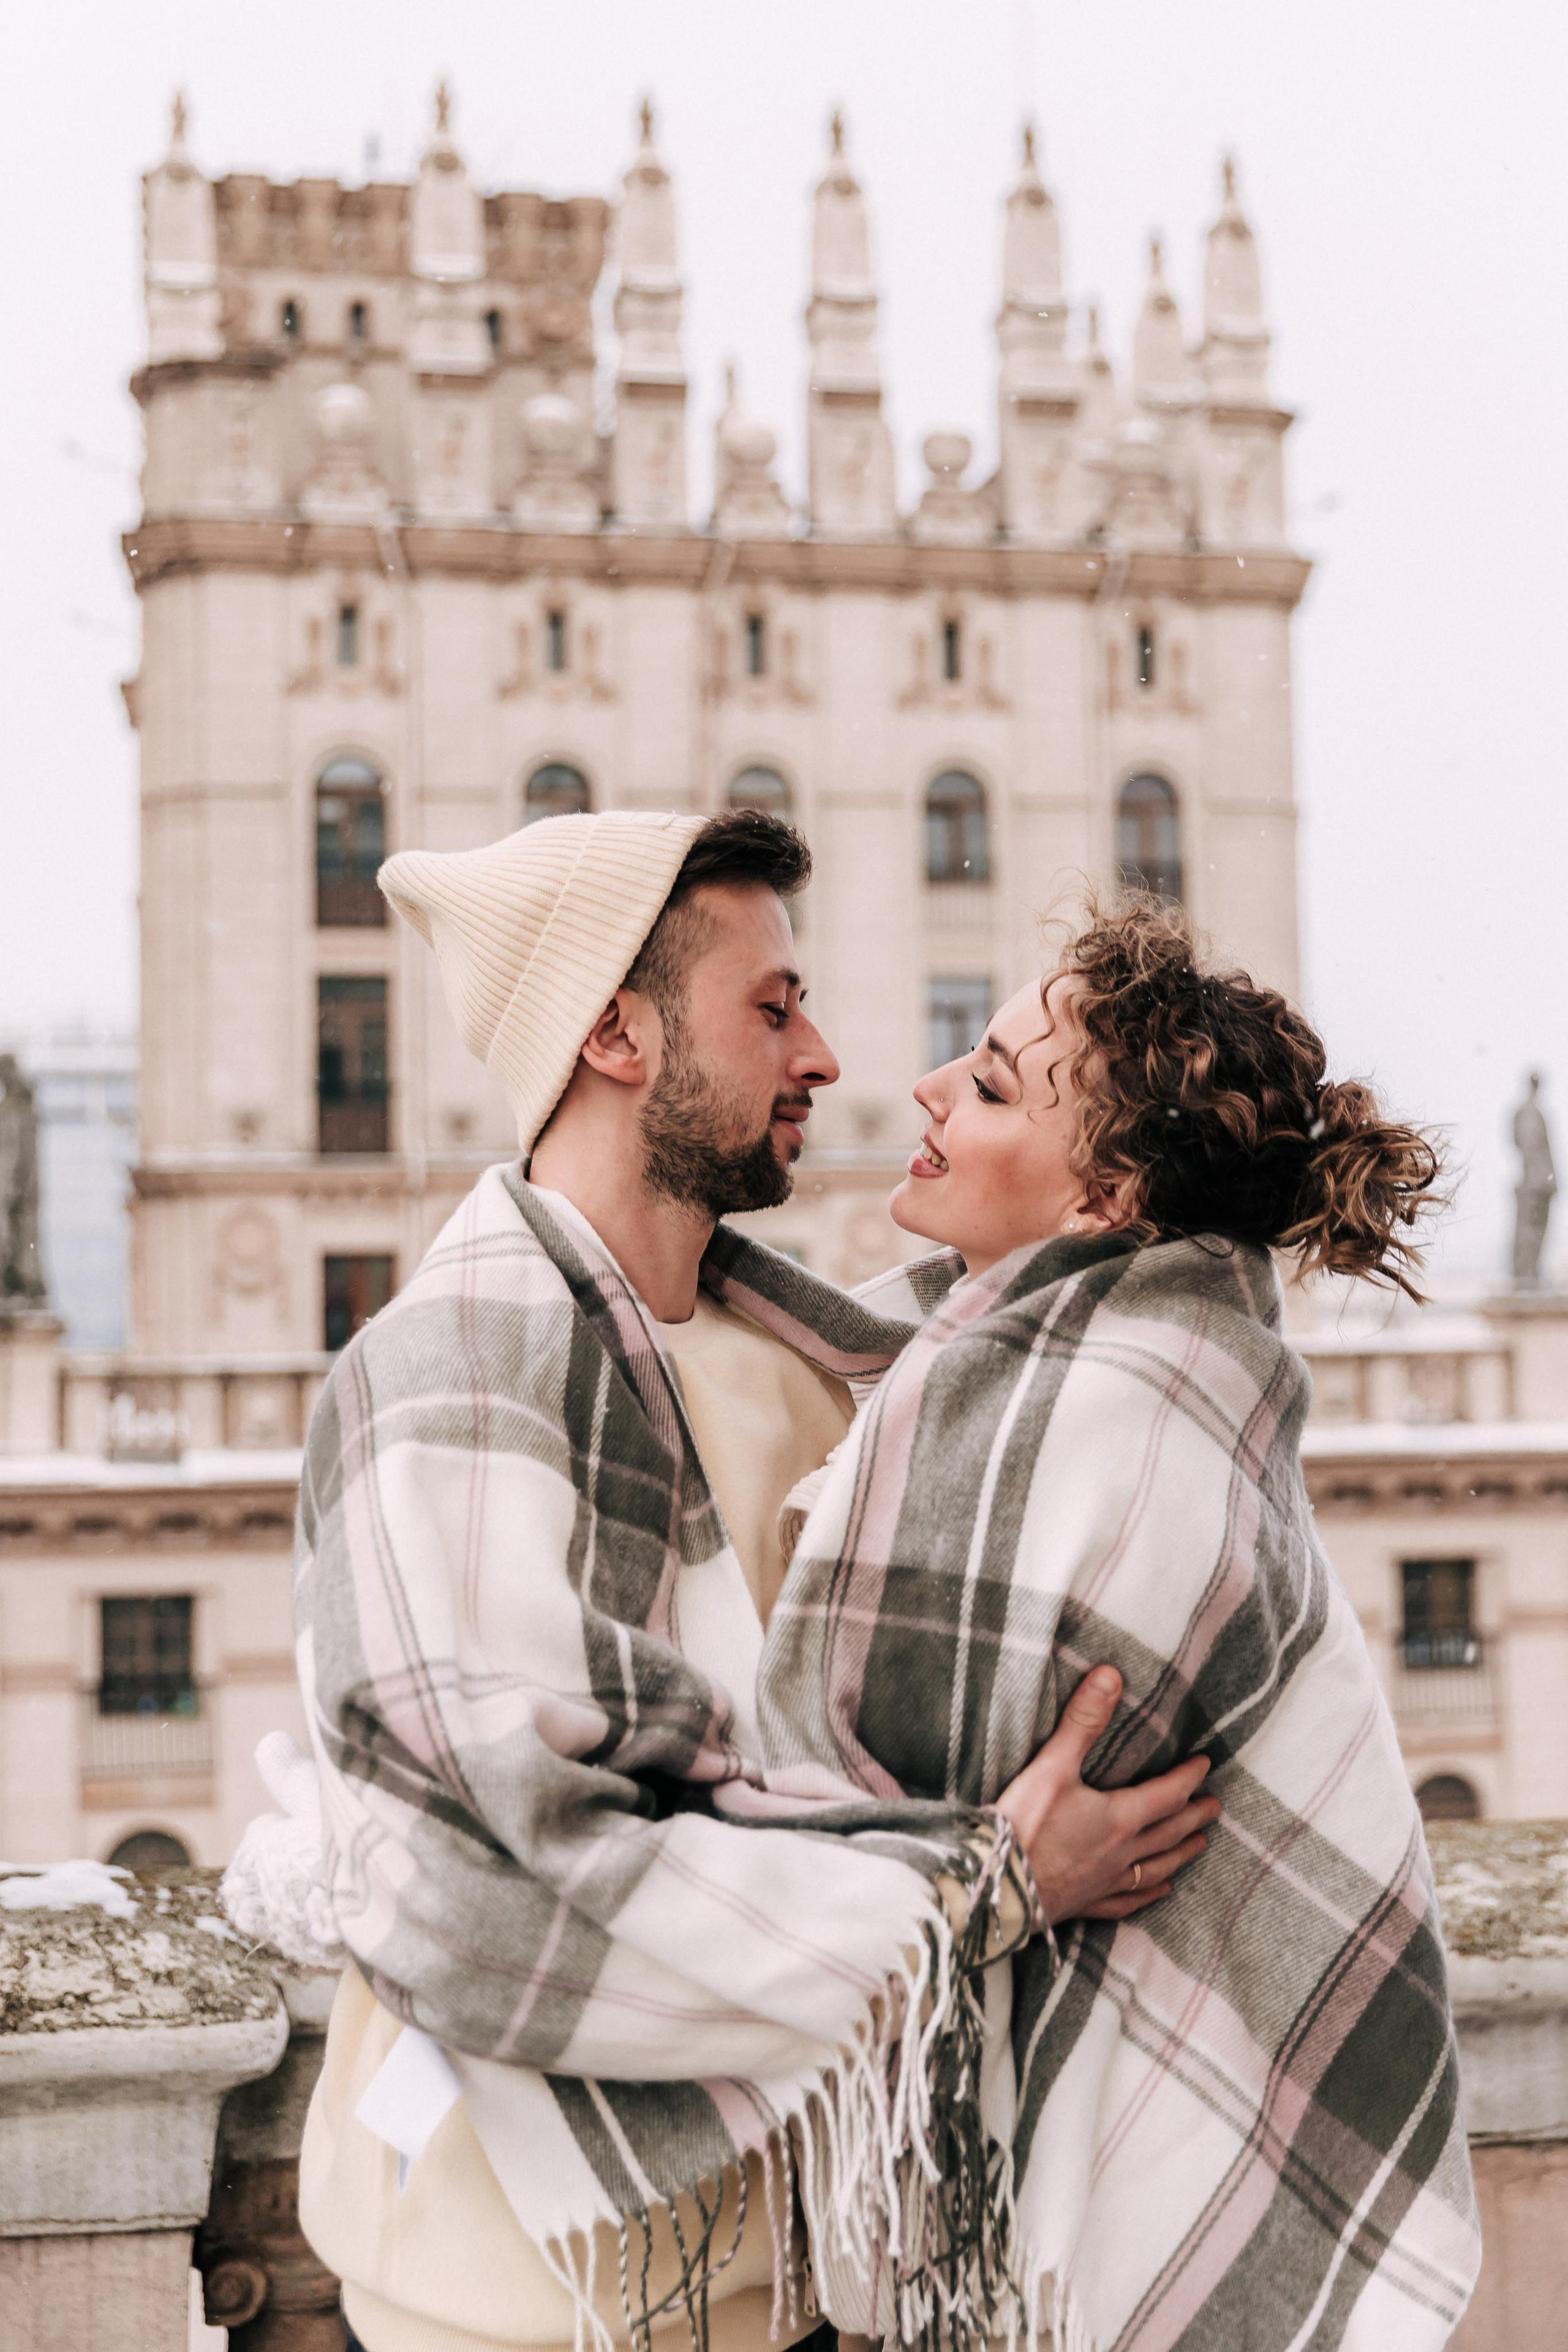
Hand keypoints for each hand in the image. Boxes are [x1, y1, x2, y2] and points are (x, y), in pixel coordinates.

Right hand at [996, 1665, 1218, 1924]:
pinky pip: (1128, 1900)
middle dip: (1194, 1816)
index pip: (1168, 1795)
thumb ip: (1083, 1721)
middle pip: (1169, 1832)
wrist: (998, 1889)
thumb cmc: (1023, 1826)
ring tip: (1200, 1844)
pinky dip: (1148, 1894)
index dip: (1189, 1777)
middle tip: (1215, 1806)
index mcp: (1119, 1818)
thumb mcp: (1051, 1766)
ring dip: (1181, 1853)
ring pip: (1156, 1867)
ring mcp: (1106, 1882)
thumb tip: (1111, 1676)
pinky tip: (1159, 1890)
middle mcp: (1122, 1853)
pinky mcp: (1087, 1903)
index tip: (1204, 1764)